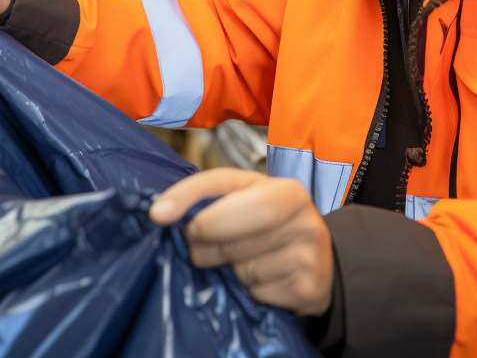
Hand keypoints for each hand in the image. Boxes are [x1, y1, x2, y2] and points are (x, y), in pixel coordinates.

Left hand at [149, 168, 332, 316]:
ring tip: (243, 262)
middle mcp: (302, 213)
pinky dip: (251, 291)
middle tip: (197, 247)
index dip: (187, 196)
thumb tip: (162, 213)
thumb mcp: (249, 205)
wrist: (318, 266)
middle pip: (232, 232)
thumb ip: (213, 201)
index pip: (225, 184)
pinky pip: (259, 292)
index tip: (158, 214)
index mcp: (283, 188)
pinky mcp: (308, 286)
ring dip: (231, 270)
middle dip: (205, 243)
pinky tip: (264, 280)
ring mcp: (310, 250)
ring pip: (244, 267)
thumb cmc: (272, 230)